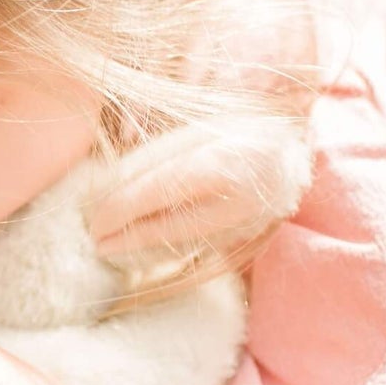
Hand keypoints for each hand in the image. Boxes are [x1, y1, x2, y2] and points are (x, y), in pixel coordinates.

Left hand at [87, 116, 312, 273]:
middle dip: (127, 236)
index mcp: (224, 161)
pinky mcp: (242, 241)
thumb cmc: (234, 134)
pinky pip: (193, 251)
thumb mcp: (195, 131)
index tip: (94, 218)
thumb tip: (107, 186)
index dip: (124, 207)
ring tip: (107, 249)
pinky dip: (160, 253)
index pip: (163, 188)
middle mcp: (237, 199)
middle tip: (95, 241)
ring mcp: (243, 225)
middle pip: (171, 225)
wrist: (291, 156)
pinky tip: (135, 252)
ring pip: (180, 244)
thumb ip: (154, 157)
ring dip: (139, 250)